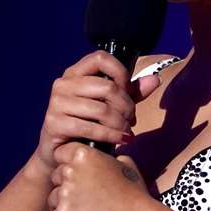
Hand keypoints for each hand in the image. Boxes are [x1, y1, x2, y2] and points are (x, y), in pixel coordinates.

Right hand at [32, 50, 160, 175]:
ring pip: (101, 109)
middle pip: (106, 87)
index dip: (120, 72)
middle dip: (126, 106)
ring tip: (126, 132)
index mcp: (74, 73)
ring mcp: (57, 103)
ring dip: (120, 123)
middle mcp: (63, 84)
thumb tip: (155, 80)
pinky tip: (120, 140)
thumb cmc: (86, 125)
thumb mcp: (109, 105)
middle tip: (131, 119)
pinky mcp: (55, 124)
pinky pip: (91, 128)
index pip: (100, 58)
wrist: (60, 152)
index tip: (128, 91)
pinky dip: (111, 136)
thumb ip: (130, 93)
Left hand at [48, 144, 155, 210]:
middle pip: (56, 175)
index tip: (75, 170)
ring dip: (66, 202)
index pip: (61, 152)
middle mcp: (70, 171)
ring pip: (54, 196)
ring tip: (88, 208)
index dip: (68, 162)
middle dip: (67, 183)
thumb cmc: (133, 195)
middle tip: (86, 193)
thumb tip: (103, 157)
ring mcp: (65, 194)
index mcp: (83, 155)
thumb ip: (107, 157)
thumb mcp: (125, 165)